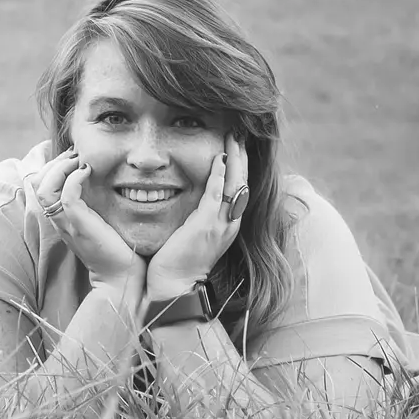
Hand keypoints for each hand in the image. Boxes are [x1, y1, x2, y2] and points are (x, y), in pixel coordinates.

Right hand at [37, 147, 143, 289]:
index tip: (72, 157)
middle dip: (54, 162)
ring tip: (78, 159)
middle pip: (38, 184)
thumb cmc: (115, 251)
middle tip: (75, 153)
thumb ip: (93, 207)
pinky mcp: (80, 226)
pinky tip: (88, 170)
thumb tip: (101, 184)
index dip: (52, 167)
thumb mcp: (98, 223)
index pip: (41, 186)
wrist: (120, 278)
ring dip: (60, 168)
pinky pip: (67, 196)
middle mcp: (59, 220)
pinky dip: (73, 178)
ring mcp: (67, 223)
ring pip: (45, 188)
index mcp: (61, 219)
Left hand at [146, 133, 247, 298]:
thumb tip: (192, 195)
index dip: (240, 164)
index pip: (240, 186)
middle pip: (244, 181)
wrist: (175, 287)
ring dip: (235, 158)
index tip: (237, 142)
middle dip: (243, 155)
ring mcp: (221, 225)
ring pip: (235, 184)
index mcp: (228, 223)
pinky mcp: (206, 226)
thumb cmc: (179, 261)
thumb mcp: (194, 233)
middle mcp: (231, 222)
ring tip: (234, 135)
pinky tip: (219, 157)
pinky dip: (219, 175)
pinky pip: (217, 195)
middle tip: (240, 130)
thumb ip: (199, 214)